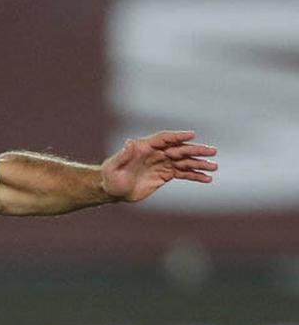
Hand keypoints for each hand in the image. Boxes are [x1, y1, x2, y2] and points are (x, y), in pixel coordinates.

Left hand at [100, 130, 216, 202]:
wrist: (112, 189)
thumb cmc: (110, 176)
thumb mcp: (113, 167)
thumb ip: (122, 155)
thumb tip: (130, 142)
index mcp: (144, 147)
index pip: (164, 139)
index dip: (177, 136)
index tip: (192, 135)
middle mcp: (156, 153)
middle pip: (179, 149)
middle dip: (195, 150)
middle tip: (212, 151)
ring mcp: (162, 163)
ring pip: (184, 161)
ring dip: (199, 164)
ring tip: (214, 166)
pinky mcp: (165, 175)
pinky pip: (183, 174)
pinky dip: (194, 176)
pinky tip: (207, 179)